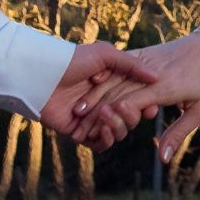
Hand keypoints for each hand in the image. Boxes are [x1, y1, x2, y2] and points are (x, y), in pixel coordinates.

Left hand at [39, 41, 159, 150]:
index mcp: (113, 87)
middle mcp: (105, 104)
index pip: (138, 102)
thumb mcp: (105, 54)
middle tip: (121, 106)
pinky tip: (102, 128)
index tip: (151, 107)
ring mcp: (93, 120)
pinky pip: (100, 144)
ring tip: (105, 113)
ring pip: (118, 133)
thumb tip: (156, 77)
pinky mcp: (80, 133)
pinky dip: (105, 138)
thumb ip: (132, 65)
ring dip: (117, 126)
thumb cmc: (72, 60)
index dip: (147, 106)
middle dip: (130, 116)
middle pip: (130, 119)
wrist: (43, 75)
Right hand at [77, 32, 199, 162]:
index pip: (131, 103)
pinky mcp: (142, 53)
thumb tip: (161, 159)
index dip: (111, 116)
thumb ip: (177, 134)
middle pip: (117, 91)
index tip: (94, 130)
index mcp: (165, 86)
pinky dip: (103, 78)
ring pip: (114, 77)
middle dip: (97, 108)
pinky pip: (118, 66)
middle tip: (76, 125)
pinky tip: (89, 87)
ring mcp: (144, 60)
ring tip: (77, 109)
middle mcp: (151, 73)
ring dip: (95, 93)